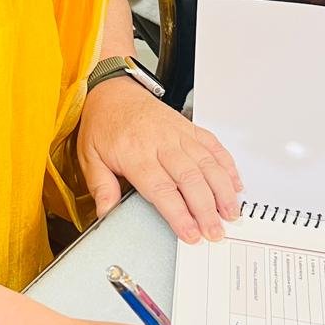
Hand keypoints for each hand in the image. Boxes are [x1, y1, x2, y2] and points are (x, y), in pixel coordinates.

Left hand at [77, 78, 241, 242]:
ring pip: (207, 162)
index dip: (179, 213)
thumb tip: (106, 214)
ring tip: (230, 212)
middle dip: (206, 208)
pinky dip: (227, 165)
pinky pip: (214, 146)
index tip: (190, 233)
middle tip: (215, 231)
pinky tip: (235, 183)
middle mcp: (161, 142)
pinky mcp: (190, 127)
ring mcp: (179, 133)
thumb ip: (100, 187)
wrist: (112, 91)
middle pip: (190, 178)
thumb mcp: (89, 157)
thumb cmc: (103, 124)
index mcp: (135, 153)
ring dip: (222, 190)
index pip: (161, 188)